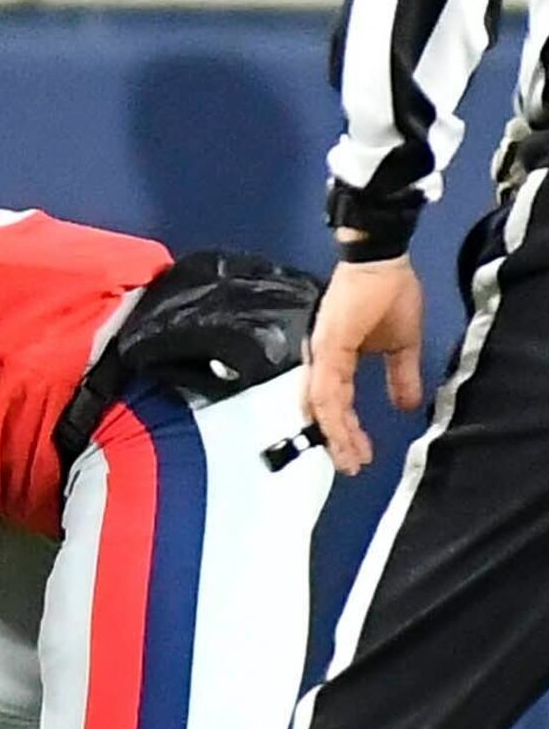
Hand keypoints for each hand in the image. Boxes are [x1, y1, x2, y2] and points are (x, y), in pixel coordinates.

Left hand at [305, 256, 423, 474]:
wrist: (383, 260)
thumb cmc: (389, 295)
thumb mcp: (401, 345)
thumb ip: (400, 376)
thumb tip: (406, 406)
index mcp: (335, 360)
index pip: (335, 404)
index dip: (344, 432)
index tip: (359, 457)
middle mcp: (321, 359)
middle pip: (321, 410)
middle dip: (336, 441)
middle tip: (351, 468)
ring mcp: (321, 352)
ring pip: (321, 403)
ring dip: (335, 433)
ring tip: (350, 459)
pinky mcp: (327, 344)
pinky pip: (326, 386)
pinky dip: (331, 412)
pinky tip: (341, 432)